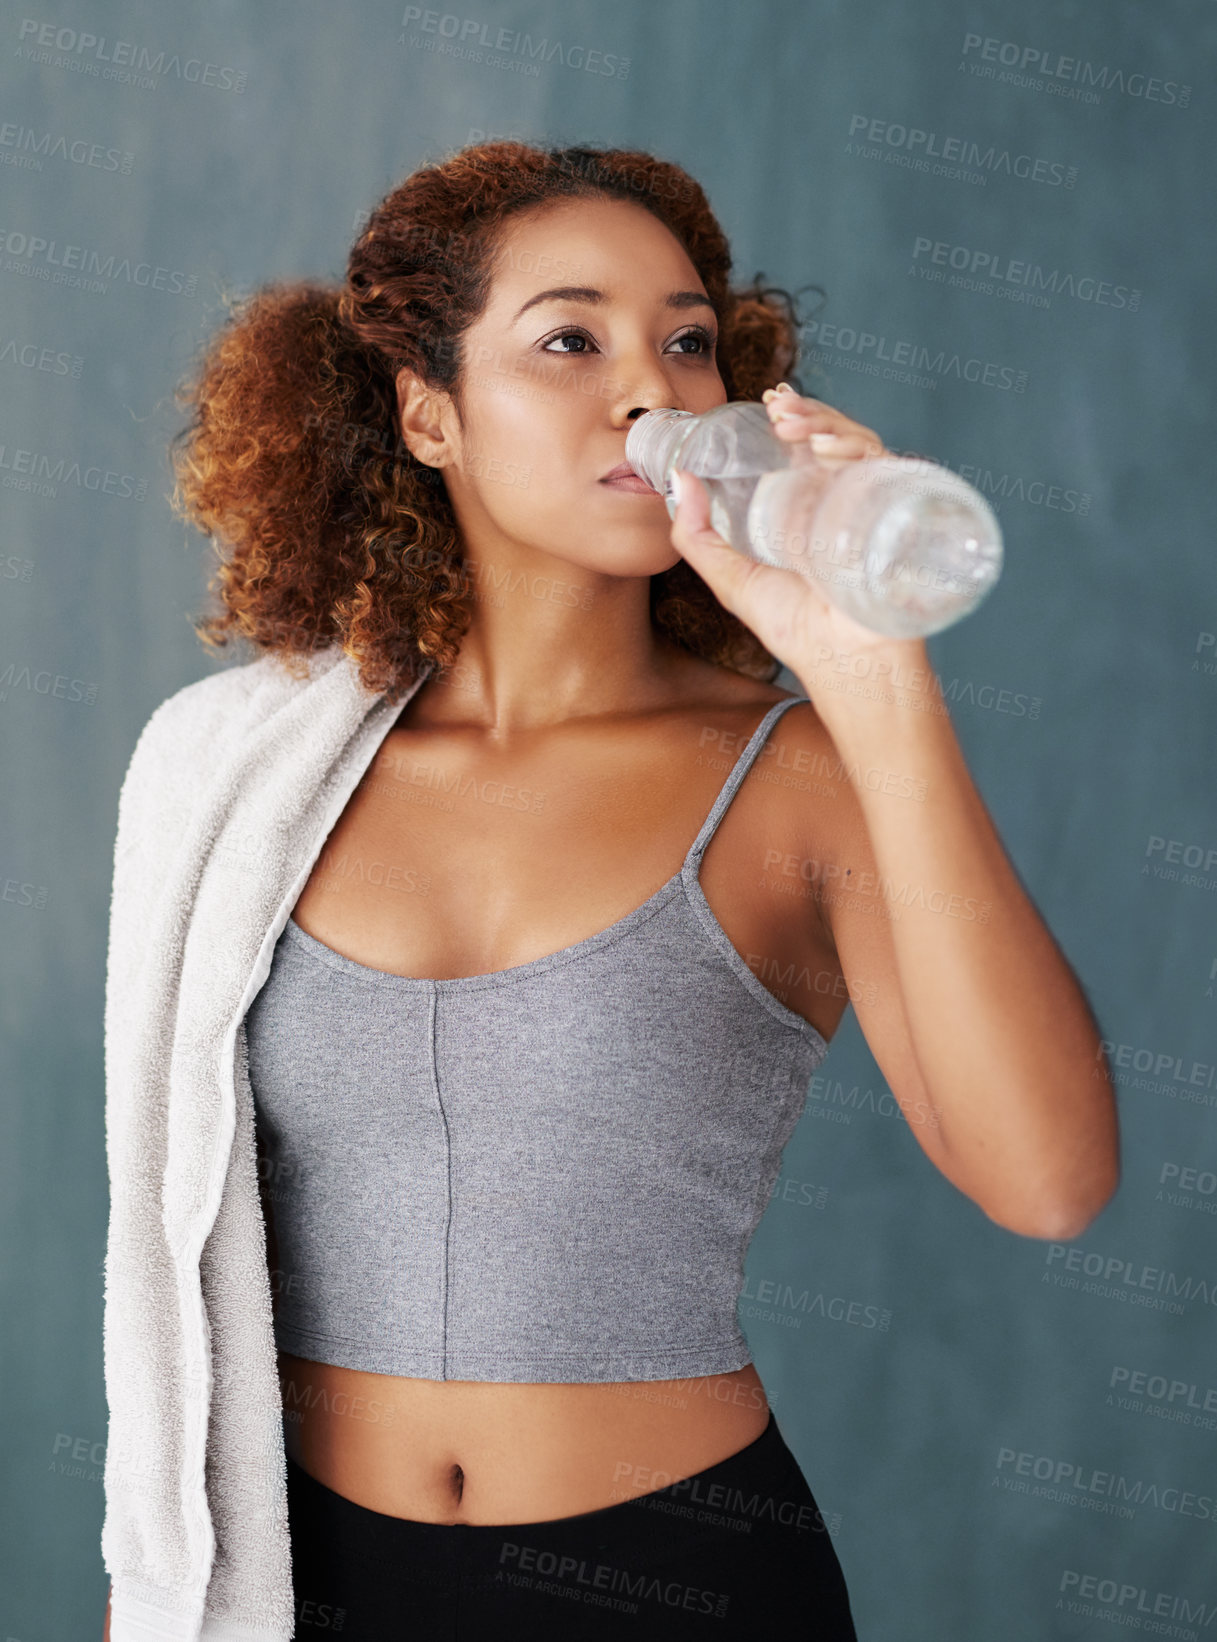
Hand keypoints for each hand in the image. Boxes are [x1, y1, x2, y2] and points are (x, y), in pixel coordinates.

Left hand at [667, 385, 927, 713]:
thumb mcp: (731, 578)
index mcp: (808, 504)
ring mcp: (870, 505)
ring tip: (794, 423)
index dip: (794, 413)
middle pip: (833, 435)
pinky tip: (828, 451)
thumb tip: (676, 479)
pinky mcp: (893, 517)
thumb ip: (696, 537)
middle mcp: (842, 498)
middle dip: (808, 411)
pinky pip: (884, 469)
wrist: (843, 663)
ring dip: (829, 422)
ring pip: (859, 443)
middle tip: (777, 407)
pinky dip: (858, 450)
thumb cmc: (795, 627)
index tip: (769, 399)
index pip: (805, 443)